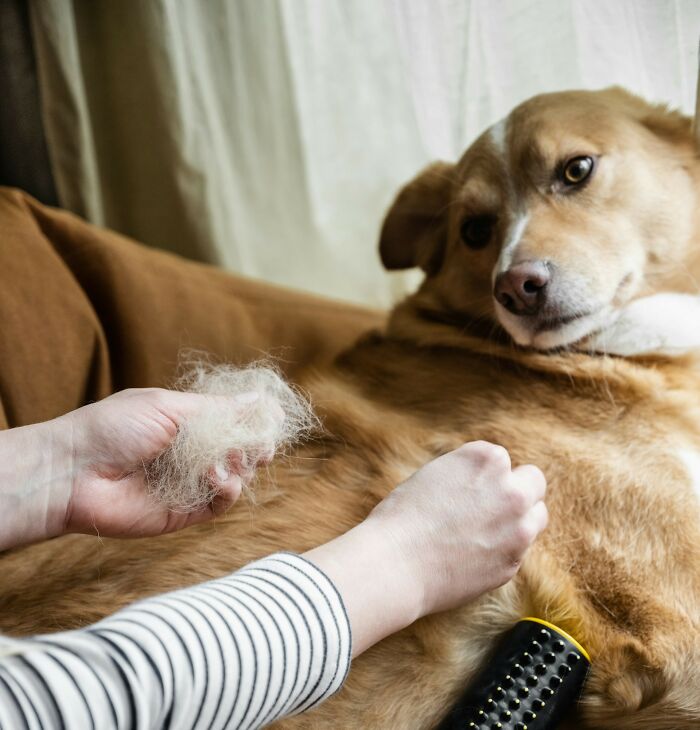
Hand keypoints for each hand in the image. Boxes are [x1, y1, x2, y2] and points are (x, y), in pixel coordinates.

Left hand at [0, 388, 264, 549]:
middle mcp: (194, 452)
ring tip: (225, 460)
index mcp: (189, 423)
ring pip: (240, 475)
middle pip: (244, 449)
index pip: (236, 421)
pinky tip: (217, 477)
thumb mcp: (169, 407)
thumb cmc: (114, 429)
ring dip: (242, 465)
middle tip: (258, 445)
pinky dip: (229, 489)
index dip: (256, 421)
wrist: (73, 472)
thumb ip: (218, 409)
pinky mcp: (187, 512)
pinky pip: (223, 502)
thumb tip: (261, 398)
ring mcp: (192, 482)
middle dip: (256, 445)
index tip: (272, 418)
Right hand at [305, 442, 546, 655]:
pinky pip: (519, 550)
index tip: (467, 488)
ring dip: (519, 520)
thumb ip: (468, 474)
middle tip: (491, 506)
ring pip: (537, 516)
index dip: (484, 475)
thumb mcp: (434, 474)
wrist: (395, 564)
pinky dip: (503, 551)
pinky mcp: (513, 563)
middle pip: (534, 482)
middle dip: (516, 490)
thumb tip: (483, 483)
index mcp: (487, 459)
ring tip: (486, 531)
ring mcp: (517, 528)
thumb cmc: (402, 516)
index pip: (501, 459)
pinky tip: (473, 555)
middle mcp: (510, 489)